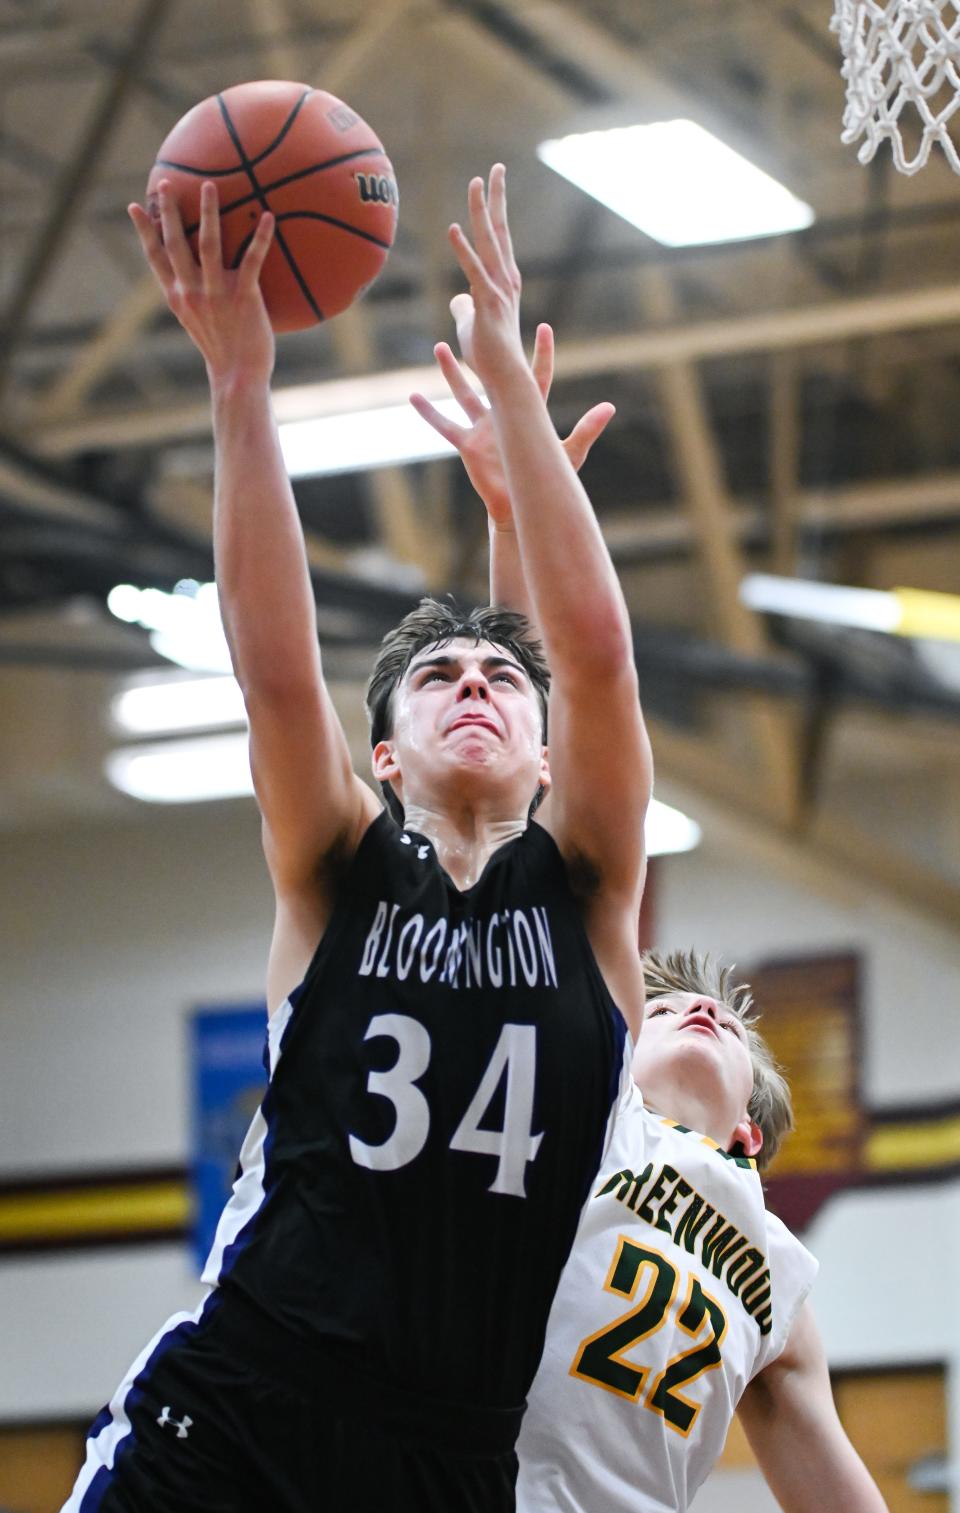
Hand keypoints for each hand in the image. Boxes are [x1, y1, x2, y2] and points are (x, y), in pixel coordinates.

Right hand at [128, 180, 275, 384]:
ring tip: (209, 186)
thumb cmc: (222, 349)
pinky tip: (268, 215)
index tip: (135, 206)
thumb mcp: (197, 322)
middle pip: (175, 244)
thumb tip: (197, 275)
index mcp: (177, 297)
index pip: (155, 258)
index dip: (144, 231)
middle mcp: (191, 292)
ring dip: (208, 212)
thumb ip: (192, 296)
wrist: (238, 376)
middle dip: (170, 212)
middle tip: (167, 182)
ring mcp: (216, 294)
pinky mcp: (243, 297)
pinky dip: (260, 237)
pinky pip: (252, 260)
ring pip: (208, 244)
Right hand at [409, 316, 614, 528]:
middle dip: (484, 350)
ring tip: (440, 347)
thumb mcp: (569, 454)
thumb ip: (587, 430)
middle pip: (491, 375)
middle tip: (478, 323)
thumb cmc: (546, 483)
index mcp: (528, 414)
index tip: (545, 327)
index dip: (542, 353)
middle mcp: (504, 415)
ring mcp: (484, 428)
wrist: (520, 507)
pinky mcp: (467, 445)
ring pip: (463, 393)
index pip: (535, 376)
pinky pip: (444, 425)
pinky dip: (428, 412)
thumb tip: (610, 407)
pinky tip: (412, 397)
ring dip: (451, 372)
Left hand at [447, 164, 526, 384]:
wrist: (505, 382)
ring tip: (476, 182)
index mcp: (503, 283)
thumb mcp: (472, 327)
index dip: (495, 209)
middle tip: (495, 167)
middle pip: (499, 231)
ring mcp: (498, 292)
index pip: (498, 238)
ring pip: (490, 244)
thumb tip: (458, 296)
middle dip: (496, 198)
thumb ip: (466, 308)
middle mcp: (505, 281)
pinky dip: (464, 250)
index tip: (492, 181)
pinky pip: (474, 272)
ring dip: (481, 212)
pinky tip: (454, 229)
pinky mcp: (488, 306)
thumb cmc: (490, 358)